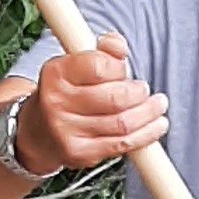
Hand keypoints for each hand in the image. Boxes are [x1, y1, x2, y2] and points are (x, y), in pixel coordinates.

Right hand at [21, 32, 168, 171]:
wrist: (39, 131)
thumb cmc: (68, 92)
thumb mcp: (76, 64)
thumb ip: (101, 50)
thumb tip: (119, 46)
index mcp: (56, 73)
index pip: (98, 66)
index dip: (119, 67)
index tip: (123, 69)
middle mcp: (57, 102)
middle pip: (115, 98)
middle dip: (139, 93)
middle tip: (145, 90)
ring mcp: (67, 131)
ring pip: (122, 123)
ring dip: (149, 113)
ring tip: (158, 106)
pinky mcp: (79, 153)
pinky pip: (122, 144)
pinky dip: (146, 134)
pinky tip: (158, 125)